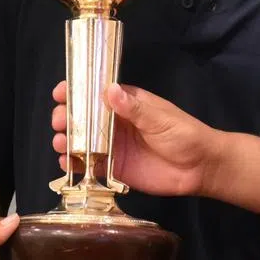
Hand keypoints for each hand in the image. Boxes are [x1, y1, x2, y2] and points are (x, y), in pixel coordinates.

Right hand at [50, 81, 221, 196]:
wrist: (200, 168)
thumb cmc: (184, 134)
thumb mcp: (160, 118)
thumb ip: (134, 108)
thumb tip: (110, 90)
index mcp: (126, 103)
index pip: (96, 93)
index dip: (76, 91)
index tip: (60, 93)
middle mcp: (115, 123)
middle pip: (83, 117)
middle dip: (67, 117)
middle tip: (59, 121)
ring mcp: (112, 146)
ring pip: (82, 141)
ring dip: (67, 140)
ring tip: (61, 142)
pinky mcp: (114, 168)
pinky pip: (89, 165)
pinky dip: (75, 164)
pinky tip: (68, 163)